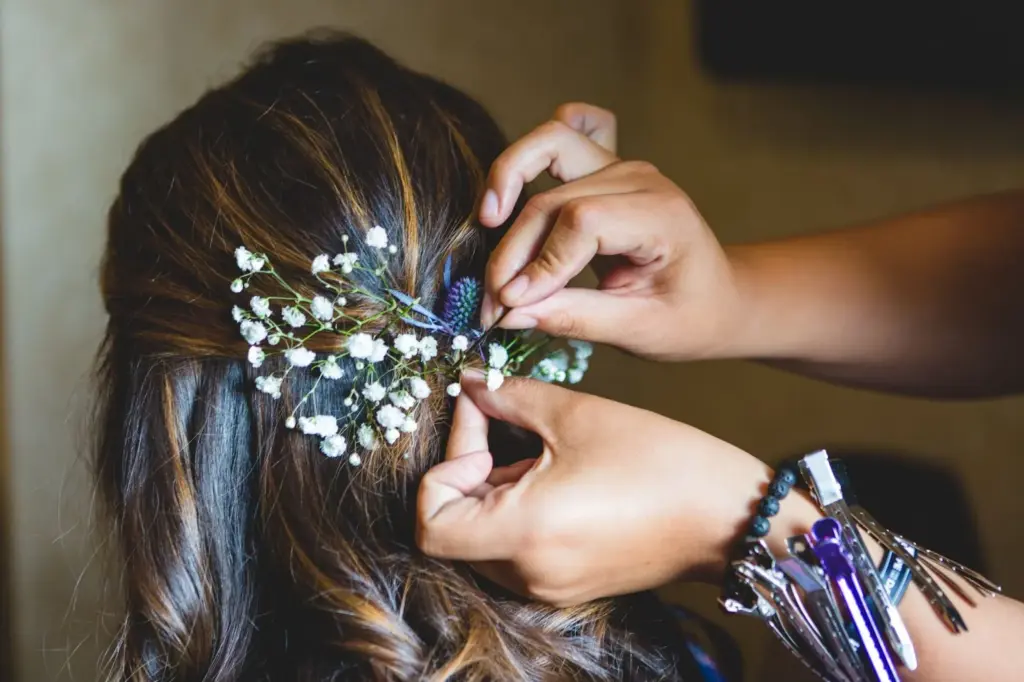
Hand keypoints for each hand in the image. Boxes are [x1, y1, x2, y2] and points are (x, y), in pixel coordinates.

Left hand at [415, 373, 820, 605]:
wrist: (730, 515)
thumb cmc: (661, 461)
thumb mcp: (576, 414)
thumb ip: (508, 397)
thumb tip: (470, 384)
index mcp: (524, 534)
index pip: (430, 524)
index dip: (441, 471)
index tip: (479, 428)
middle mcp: (529, 574)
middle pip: (456, 529)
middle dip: (468, 469)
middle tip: (502, 421)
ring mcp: (550, 587)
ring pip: (485, 538)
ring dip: (494, 489)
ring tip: (538, 449)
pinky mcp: (569, 585)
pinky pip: (518, 550)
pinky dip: (519, 511)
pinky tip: (557, 475)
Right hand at [479, 103, 748, 360]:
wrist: (720, 299)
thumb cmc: (691, 317)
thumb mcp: (641, 331)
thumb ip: (576, 318)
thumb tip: (511, 312)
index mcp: (662, 216)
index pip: (581, 223)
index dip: (539, 264)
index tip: (511, 306)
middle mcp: (640, 179)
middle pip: (553, 199)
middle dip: (513, 252)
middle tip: (493, 305)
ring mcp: (622, 166)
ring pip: (550, 147)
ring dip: (510, 178)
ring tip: (487, 221)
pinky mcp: (605, 168)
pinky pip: (568, 131)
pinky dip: (538, 148)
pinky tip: (516, 183)